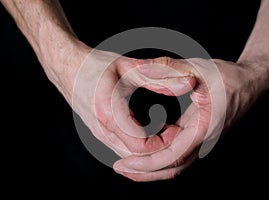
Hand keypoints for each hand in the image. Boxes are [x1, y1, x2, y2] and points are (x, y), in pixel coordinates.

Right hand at [53, 44, 195, 156]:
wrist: (67, 68)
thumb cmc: (97, 65)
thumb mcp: (130, 67)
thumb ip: (159, 76)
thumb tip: (188, 82)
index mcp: (110, 115)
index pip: (143, 148)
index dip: (165, 143)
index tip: (177, 127)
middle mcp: (103, 131)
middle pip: (138, 160)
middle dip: (162, 150)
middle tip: (177, 129)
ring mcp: (100, 136)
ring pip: (131, 159)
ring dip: (153, 149)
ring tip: (169, 129)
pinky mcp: (101, 135)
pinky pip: (124, 151)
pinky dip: (142, 147)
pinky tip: (154, 129)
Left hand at [113, 57, 264, 180]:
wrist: (251, 82)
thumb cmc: (227, 76)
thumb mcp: (198, 68)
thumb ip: (169, 67)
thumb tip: (141, 65)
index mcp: (203, 128)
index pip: (172, 157)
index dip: (146, 164)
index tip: (123, 163)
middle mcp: (203, 140)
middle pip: (172, 169)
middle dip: (144, 172)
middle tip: (118, 167)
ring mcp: (201, 140)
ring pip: (175, 164)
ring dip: (151, 166)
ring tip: (128, 161)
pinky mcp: (198, 136)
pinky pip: (178, 152)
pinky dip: (160, 154)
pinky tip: (147, 143)